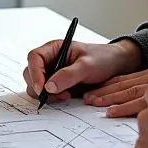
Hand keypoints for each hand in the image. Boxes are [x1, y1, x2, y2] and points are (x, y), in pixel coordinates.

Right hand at [23, 38, 141, 101]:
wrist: (116, 67)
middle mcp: (50, 61)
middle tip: (54, 96)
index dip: (34, 72)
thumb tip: (48, 86)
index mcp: (54, 49)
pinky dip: (53, 98)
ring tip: (65, 96)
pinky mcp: (59, 86)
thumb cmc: (102, 59)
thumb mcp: (87, 65)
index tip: (42, 87)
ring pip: (37, 85)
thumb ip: (68, 75)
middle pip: (31, 73)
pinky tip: (67, 97)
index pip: (34, 57)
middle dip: (39, 86)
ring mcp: (53, 74)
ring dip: (46, 94)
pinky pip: (48, 93)